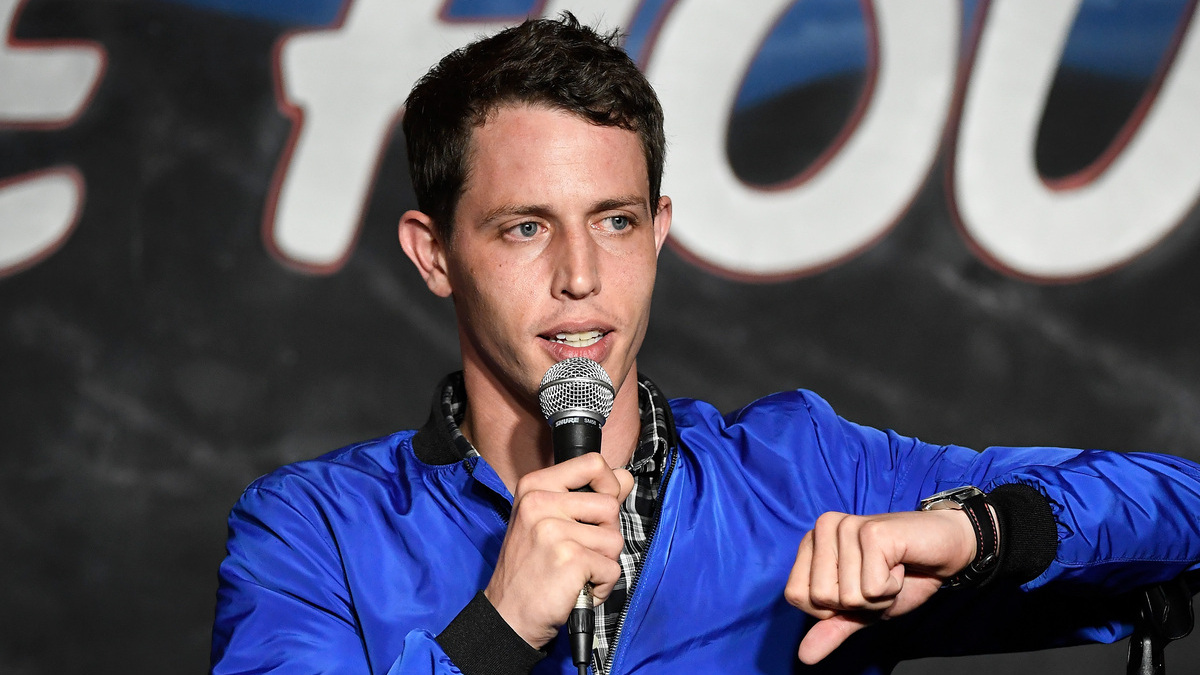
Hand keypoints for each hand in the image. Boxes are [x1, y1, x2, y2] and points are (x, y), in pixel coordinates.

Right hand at [484, 453, 634, 647]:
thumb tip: (625, 478)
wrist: (507, 614)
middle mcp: (540, 502)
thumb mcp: (549, 521)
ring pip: (615, 539)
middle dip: (605, 535)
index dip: (609, 485)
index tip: (597, 511)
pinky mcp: (569, 558)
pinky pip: (612, 569)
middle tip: (578, 553)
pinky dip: (601, 585)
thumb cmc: (531, 568)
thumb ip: (588, 496)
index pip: (593, 463)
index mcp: (534, 486)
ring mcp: (553, 530)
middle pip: (610, 505)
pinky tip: (577, 589)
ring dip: (603, 563)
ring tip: (575, 572)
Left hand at [784, 509, 977, 663]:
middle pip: (821, 597)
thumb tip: (804, 656)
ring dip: (879, 595)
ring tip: (891, 570)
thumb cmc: (903, 576)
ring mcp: (845, 527)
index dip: (832, 606)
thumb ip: (832, 628)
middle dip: (858, 602)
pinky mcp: (871, 532)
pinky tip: (900, 564)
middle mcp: (823, 528)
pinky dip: (892, 587)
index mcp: (812, 543)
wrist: (946, 549)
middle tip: (879, 577)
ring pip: (848, 595)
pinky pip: (872, 588)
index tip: (859, 585)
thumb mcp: (863, 609)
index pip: (796, 595)